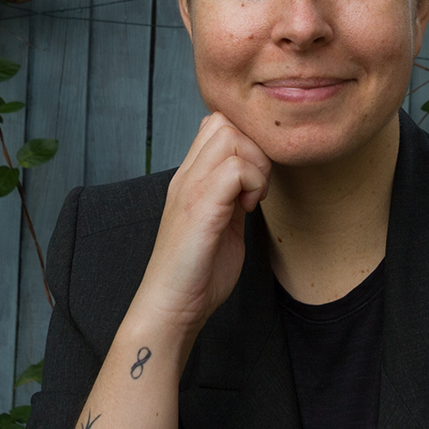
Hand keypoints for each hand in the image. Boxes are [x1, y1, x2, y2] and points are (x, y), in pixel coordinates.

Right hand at [131, 113, 270, 336]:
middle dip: (254, 148)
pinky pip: (236, 169)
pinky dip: (253, 184)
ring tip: (253, 198)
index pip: (216, 124)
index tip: (253, 180)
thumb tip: (254, 179)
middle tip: (257, 186)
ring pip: (230, 136)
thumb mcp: (222, 222)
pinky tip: (248, 210)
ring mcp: (190, 188)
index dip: (245, 142)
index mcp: (190, 178)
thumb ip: (232, 196)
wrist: (172, 306)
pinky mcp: (200, 206)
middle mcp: (186, 176)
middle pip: (224, 122)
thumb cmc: (197, 272)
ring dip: (255, 164)